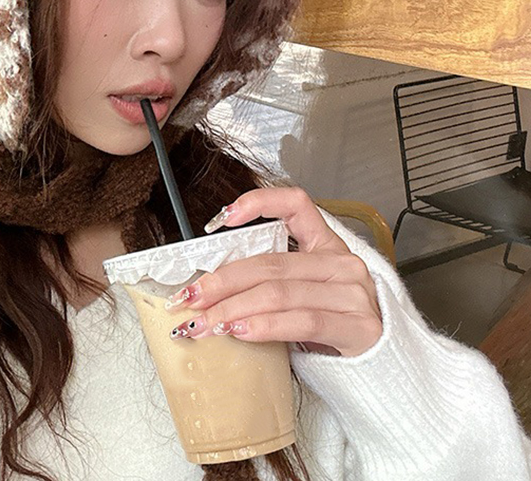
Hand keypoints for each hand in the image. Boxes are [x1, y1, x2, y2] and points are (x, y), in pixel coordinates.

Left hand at [165, 187, 383, 357]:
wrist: (382, 370)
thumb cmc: (332, 330)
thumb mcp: (302, 295)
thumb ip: (270, 282)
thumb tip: (208, 287)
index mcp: (326, 245)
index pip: (295, 204)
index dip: (259, 202)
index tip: (223, 217)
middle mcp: (342, 262)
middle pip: (270, 262)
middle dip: (222, 281)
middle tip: (190, 297)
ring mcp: (353, 293)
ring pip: (279, 292)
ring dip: (232, 308)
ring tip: (205, 322)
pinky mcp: (359, 327)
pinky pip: (302, 321)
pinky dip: (264, 326)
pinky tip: (240, 331)